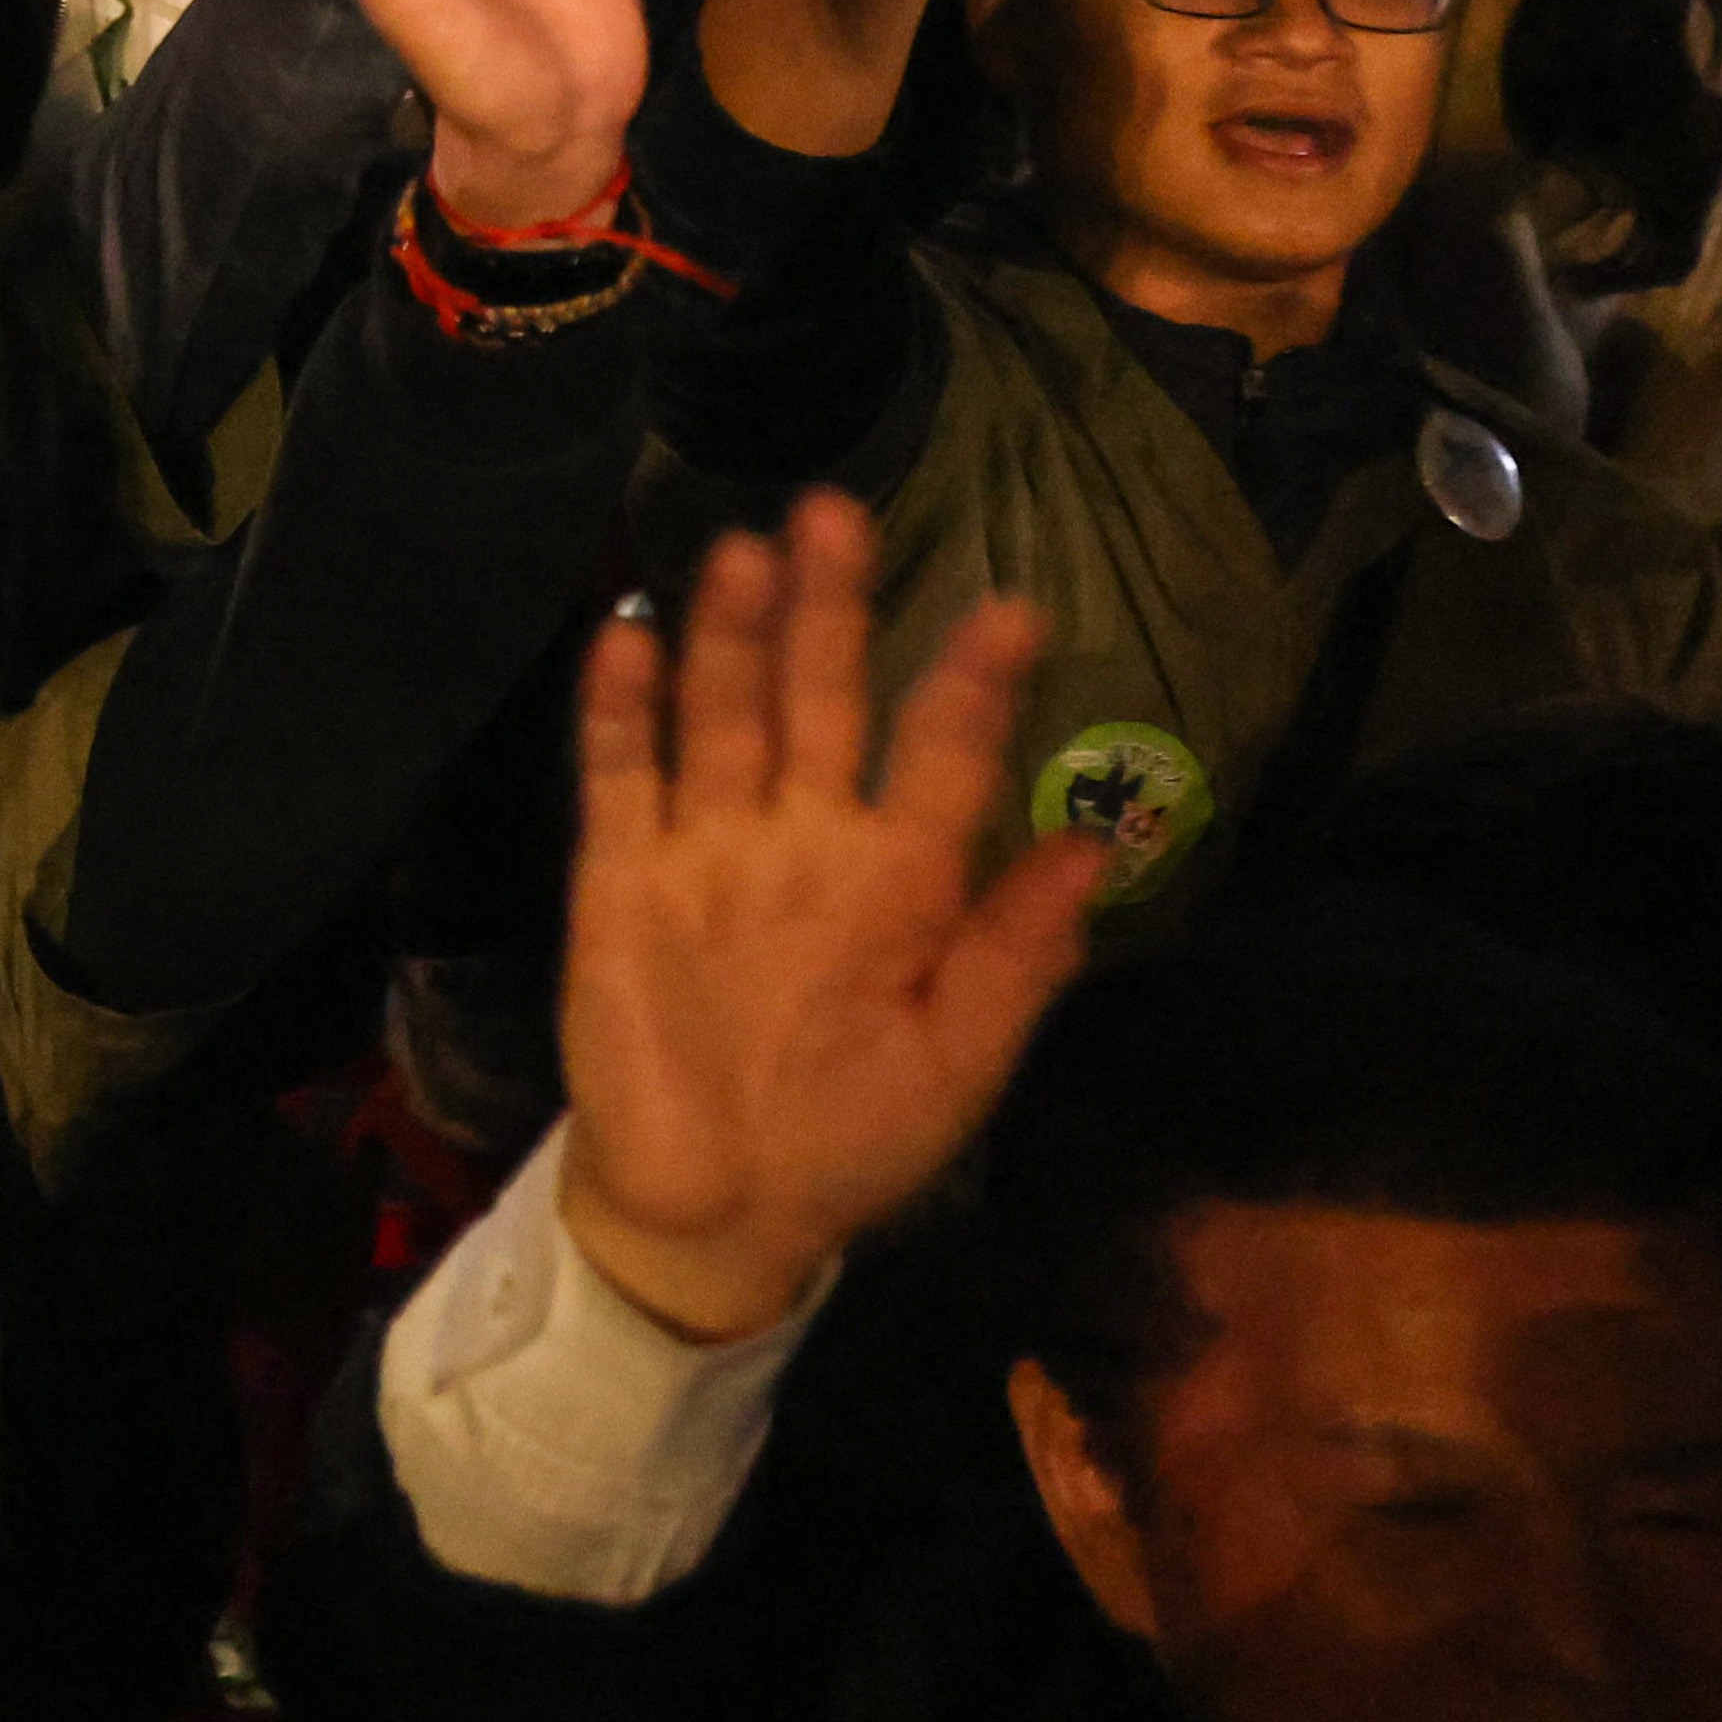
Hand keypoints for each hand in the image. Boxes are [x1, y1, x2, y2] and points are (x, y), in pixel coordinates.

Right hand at [560, 495, 1099, 1347]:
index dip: (975, 687)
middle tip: (844, 511)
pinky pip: (621, 774)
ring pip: (725, 715)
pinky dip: (623, 707)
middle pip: (821, 703)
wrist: (709, 1210)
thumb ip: (1017, 955)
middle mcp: (803, 843)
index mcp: (897, 887)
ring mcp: (707, 850)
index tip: (1014, 610)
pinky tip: (629, 634)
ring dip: (735, 636)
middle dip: (835, 612)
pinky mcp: (621, 875)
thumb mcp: (958, 1064)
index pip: (943, 762)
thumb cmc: (851, 1142)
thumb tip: (1100, 845)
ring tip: (751, 549)